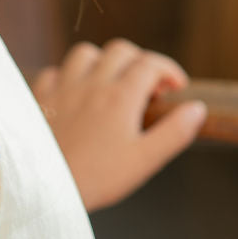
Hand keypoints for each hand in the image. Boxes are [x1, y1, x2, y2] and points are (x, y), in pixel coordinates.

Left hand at [32, 38, 206, 211]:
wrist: (42, 187)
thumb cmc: (96, 178)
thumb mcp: (144, 160)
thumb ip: (174, 133)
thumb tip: (197, 108)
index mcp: (120, 96)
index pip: (151, 64)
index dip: (169, 70)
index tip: (176, 87)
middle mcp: (92, 83)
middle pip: (121, 51)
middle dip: (140, 61)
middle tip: (148, 87)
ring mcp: (63, 87)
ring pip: (86, 53)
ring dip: (104, 62)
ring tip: (112, 84)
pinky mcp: (40, 97)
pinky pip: (55, 71)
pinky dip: (69, 76)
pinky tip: (74, 94)